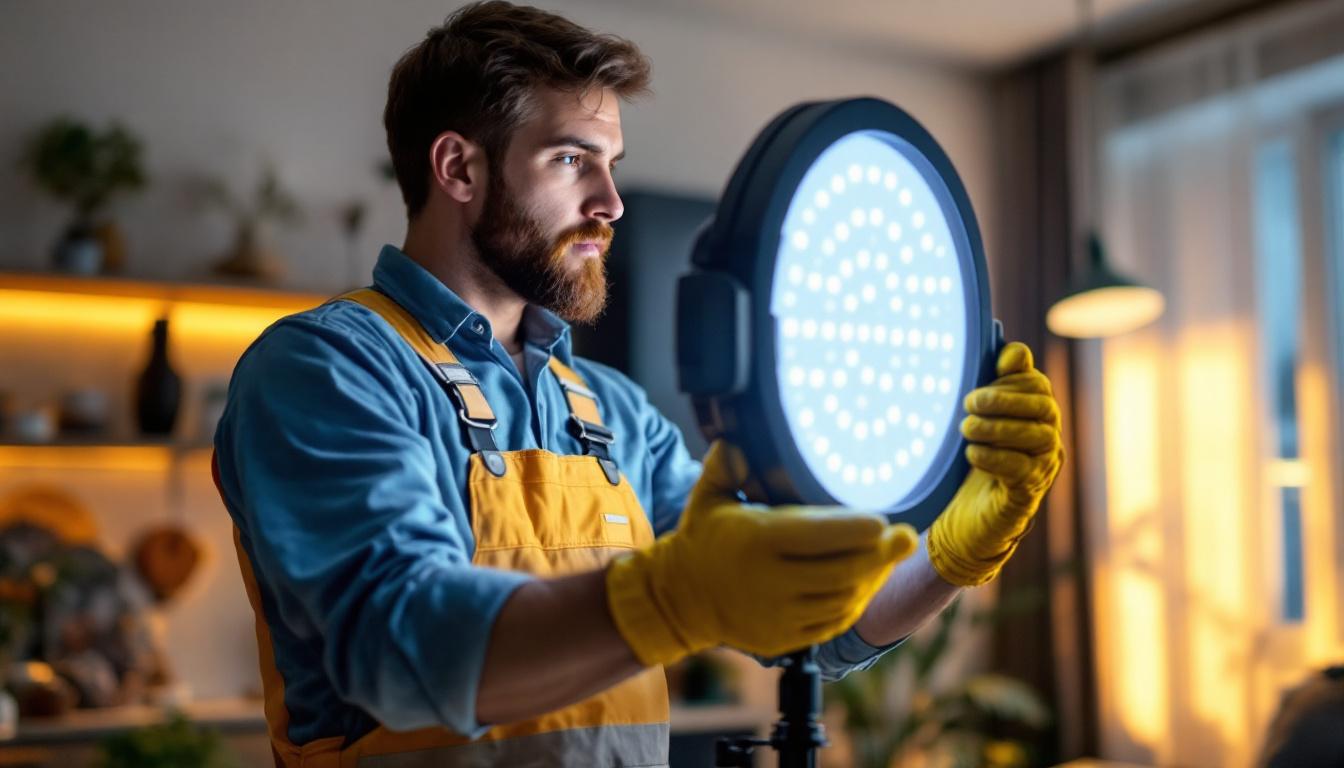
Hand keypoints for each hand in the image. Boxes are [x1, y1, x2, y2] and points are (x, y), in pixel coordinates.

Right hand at [606, 441, 918, 664]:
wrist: (679, 600)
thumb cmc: (702, 539)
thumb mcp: (707, 498)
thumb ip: (726, 467)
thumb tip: (736, 440)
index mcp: (755, 541)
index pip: (817, 536)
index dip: (857, 530)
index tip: (884, 520)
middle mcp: (770, 582)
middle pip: (842, 571)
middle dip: (881, 556)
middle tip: (907, 537)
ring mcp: (778, 615)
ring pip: (843, 599)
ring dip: (872, 579)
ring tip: (891, 556)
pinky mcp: (784, 639)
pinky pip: (831, 623)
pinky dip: (854, 603)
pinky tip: (866, 583)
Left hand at [927, 342, 1063, 586]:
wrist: (964, 522)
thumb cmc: (972, 463)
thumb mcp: (979, 420)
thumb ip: (994, 385)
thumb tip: (1012, 351)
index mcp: (1036, 416)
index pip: (1037, 386)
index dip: (1012, 379)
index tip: (983, 379)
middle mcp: (1048, 439)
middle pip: (1042, 408)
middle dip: (1004, 399)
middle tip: (969, 402)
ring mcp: (1043, 467)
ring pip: (1035, 437)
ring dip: (996, 427)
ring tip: (966, 428)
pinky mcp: (1027, 494)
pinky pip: (1021, 470)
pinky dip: (995, 457)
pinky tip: (973, 453)